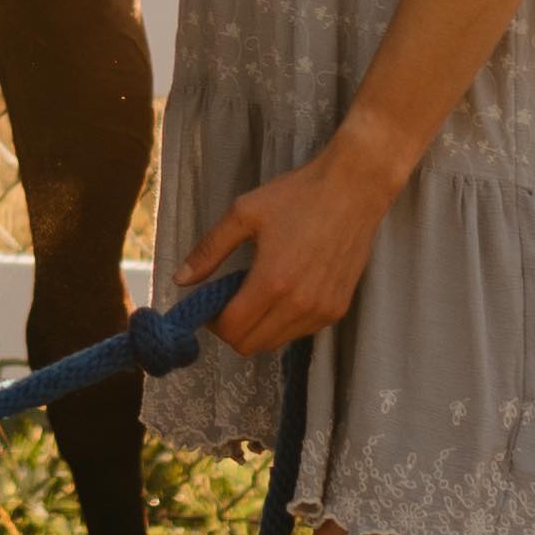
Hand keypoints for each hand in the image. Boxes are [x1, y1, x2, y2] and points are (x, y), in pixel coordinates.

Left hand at [181, 136, 397, 355]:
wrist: (354, 189)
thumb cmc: (297, 196)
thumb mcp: (244, 214)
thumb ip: (209, 250)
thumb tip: (180, 280)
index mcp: (272, 282)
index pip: (232, 330)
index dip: (212, 321)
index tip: (210, 302)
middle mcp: (299, 305)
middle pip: (251, 346)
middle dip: (232, 329)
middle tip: (230, 299)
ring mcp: (322, 311)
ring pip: (275, 343)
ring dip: (258, 327)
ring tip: (258, 291)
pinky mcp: (338, 310)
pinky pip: (300, 333)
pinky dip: (283, 323)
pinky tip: (283, 292)